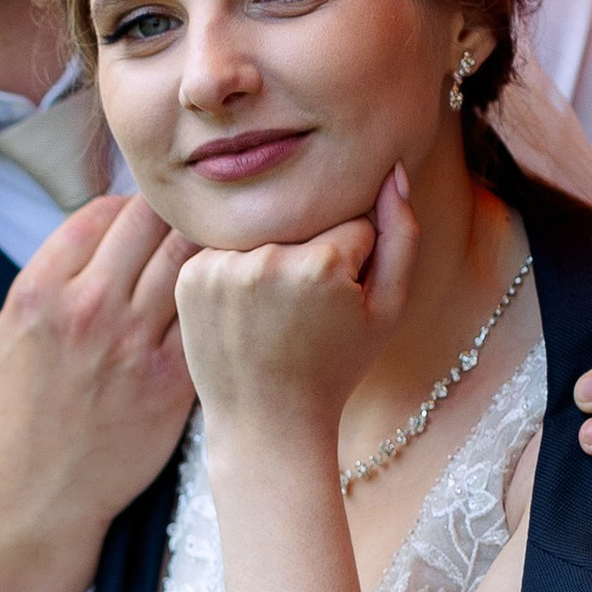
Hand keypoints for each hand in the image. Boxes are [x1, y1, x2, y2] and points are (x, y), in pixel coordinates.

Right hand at [0, 196, 195, 591]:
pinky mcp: (172, 384)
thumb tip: (108, 226)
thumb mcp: (12, 333)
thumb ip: (56, 275)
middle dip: (181, 214)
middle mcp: (87, 310)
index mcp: (41, 292)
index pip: (105, 209)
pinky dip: (220, 300)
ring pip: (192, 261)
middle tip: (199, 221)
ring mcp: (133, 347)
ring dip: (210, 248)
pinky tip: (226, 301)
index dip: (133, 205)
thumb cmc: (19, 415)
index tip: (148, 218)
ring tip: (221, 251)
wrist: (33, 500)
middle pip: (155, 221)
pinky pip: (209, 317)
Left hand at [175, 166, 420, 450]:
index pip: (352, 223)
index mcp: (321, 263)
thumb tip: (392, 170)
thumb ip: (402, 235)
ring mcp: (220, 266)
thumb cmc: (336, 368)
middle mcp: (265, 257)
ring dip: (274, 257)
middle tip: (305, 311)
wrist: (266, 421)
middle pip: (305, 222)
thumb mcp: (387, 309)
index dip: (354, 263)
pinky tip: (246, 311)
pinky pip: (229, 246)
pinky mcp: (190, 275)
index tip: (340, 304)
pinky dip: (240, 269)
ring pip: (266, 231)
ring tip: (275, 313)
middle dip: (314, 255)